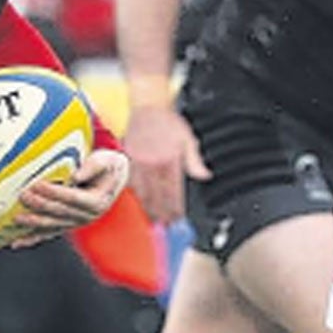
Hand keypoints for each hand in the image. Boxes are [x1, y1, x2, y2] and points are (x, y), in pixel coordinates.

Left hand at [9, 149, 129, 245]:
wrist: (112, 180)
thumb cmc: (107, 166)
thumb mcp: (107, 161)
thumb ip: (93, 166)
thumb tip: (75, 176)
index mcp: (97, 202)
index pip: (72, 198)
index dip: (54, 192)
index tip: (37, 185)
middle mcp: (87, 216)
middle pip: (59, 212)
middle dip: (40, 205)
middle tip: (23, 195)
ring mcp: (76, 223)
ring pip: (52, 226)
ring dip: (33, 223)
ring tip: (16, 218)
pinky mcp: (66, 226)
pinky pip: (47, 234)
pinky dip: (31, 238)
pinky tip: (16, 242)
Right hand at [121, 104, 207, 224]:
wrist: (147, 106)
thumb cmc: (168, 122)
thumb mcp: (187, 139)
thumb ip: (195, 161)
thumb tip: (204, 176)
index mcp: (169, 160)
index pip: (173, 191)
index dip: (176, 208)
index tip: (178, 219)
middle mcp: (153, 163)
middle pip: (157, 196)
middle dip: (162, 213)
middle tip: (165, 226)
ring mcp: (138, 162)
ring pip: (142, 192)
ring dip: (148, 208)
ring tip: (152, 220)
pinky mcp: (127, 160)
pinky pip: (129, 182)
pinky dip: (134, 195)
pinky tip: (138, 203)